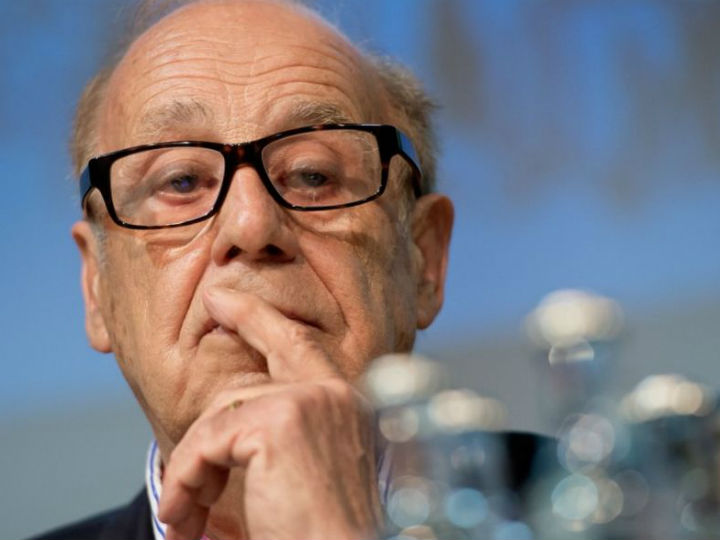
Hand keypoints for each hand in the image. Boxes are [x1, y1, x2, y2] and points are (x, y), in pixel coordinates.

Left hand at [157, 287, 381, 539]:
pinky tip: (185, 518)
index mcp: (347, 404)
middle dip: (220, 379)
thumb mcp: (311, 469)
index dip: (259, 319)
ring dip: (192, 470)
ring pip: (222, 414)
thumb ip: (287, 431)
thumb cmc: (325, 528)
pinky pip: (206, 441)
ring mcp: (309, 400)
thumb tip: (231, 414)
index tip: (222, 300)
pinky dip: (185, 480)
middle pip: (256, 371)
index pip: (299, 346)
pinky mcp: (279, 421)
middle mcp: (335, 393)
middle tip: (193, 386)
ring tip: (185, 517)